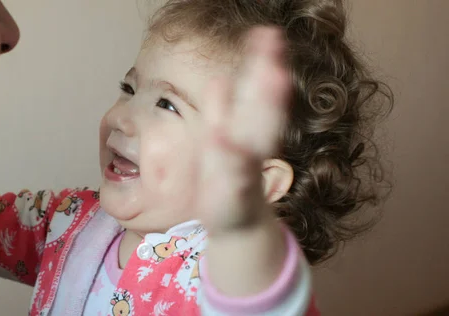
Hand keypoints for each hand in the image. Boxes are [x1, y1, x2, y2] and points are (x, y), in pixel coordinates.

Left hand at [196, 27, 291, 234]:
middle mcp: (251, 143)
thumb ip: (221, 110)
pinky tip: (222, 137)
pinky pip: (234, 173)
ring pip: (257, 133)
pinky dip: (230, 156)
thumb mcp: (221, 138)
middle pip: (264, 105)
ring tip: (274, 77)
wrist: (232, 221)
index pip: (256, 91)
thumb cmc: (226, 176)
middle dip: (270, 74)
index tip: (266, 32)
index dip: (261, 62)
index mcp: (247, 128)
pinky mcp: (234, 191)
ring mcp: (244, 166)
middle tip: (275, 42)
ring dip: (267, 108)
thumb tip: (220, 79)